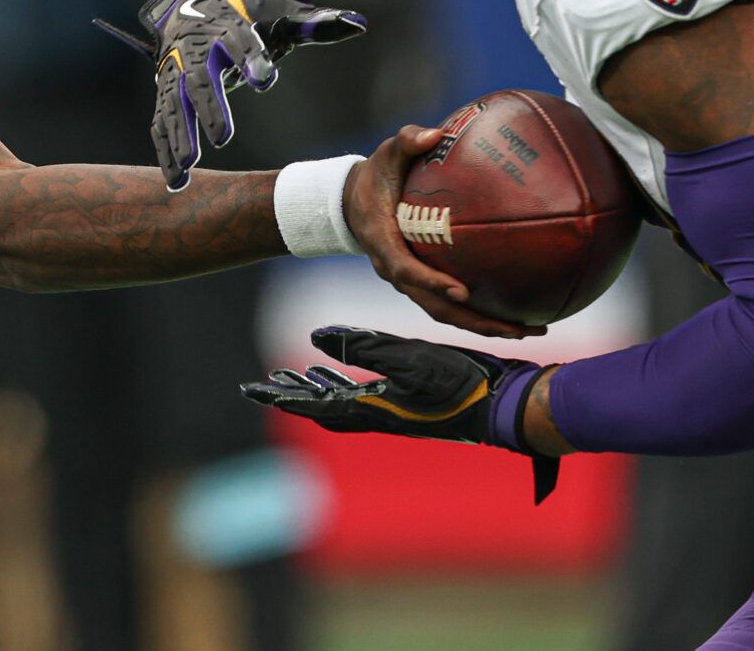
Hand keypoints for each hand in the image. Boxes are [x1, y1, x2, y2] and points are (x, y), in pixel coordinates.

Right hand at [136, 0, 365, 189]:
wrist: (191, 3)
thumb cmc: (245, 14)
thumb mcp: (278, 11)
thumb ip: (314, 22)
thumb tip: (356, 24)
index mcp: (227, 24)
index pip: (237, 39)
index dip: (251, 57)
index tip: (266, 78)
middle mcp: (196, 49)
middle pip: (199, 78)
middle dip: (210, 107)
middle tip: (223, 138)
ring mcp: (176, 72)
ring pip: (174, 104)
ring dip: (180, 134)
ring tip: (188, 164)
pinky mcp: (165, 91)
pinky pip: (162, 122)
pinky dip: (165, 150)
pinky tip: (175, 181)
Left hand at [242, 325, 559, 501]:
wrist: (500, 406)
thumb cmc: (457, 383)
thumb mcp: (408, 358)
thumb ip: (363, 346)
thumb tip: (315, 339)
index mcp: (371, 408)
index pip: (314, 404)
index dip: (282, 397)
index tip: (252, 391)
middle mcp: (376, 413)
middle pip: (320, 406)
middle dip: (290, 395)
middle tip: (261, 387)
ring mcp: (392, 410)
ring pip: (340, 402)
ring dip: (314, 390)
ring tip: (295, 377)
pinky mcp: (407, 403)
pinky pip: (361, 396)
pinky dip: (342, 383)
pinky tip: (342, 370)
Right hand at [345, 126, 544, 338]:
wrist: (352, 201)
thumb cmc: (374, 176)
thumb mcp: (384, 153)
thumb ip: (407, 141)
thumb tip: (435, 132)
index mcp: (383, 242)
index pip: (405, 270)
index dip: (431, 283)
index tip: (462, 291)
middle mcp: (394, 269)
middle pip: (434, 306)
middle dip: (475, 320)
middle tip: (518, 328)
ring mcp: (408, 280)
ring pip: (443, 311)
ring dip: (483, 324)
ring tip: (526, 329)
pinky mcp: (419, 281)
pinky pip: (447, 303)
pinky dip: (477, 311)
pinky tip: (512, 311)